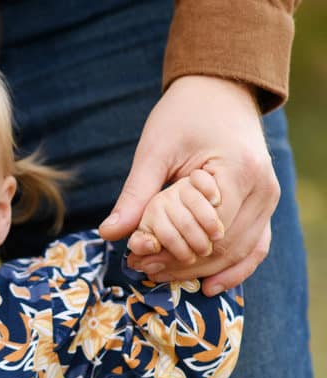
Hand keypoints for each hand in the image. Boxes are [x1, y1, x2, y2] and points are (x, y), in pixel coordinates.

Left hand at [99, 75, 279, 294]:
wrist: (219, 90)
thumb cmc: (184, 115)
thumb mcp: (154, 151)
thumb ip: (136, 194)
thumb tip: (108, 234)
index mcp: (237, 172)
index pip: (205, 232)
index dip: (170, 251)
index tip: (136, 258)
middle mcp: (262, 188)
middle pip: (222, 248)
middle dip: (180, 265)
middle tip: (140, 270)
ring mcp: (268, 198)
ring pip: (239, 252)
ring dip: (199, 270)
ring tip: (158, 275)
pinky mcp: (264, 203)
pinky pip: (255, 245)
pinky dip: (234, 268)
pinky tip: (207, 286)